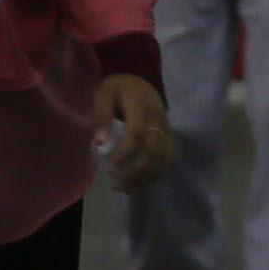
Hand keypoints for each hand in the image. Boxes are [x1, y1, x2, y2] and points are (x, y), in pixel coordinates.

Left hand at [95, 74, 172, 191]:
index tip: (109, 164)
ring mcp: (166, 129)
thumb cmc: (117, 89)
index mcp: (140, 105)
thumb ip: (101, 116)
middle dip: (135, 169)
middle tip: (115, 180)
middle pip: (154, 149)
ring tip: (123, 186)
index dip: (124, 151)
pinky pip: (168, 159)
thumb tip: (100, 142)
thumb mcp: (103, 94)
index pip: (137, 131)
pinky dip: (154, 175)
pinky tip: (136, 183)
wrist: (140, 83)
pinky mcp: (169, 138)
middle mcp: (158, 118)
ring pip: (165, 157)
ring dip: (145, 176)